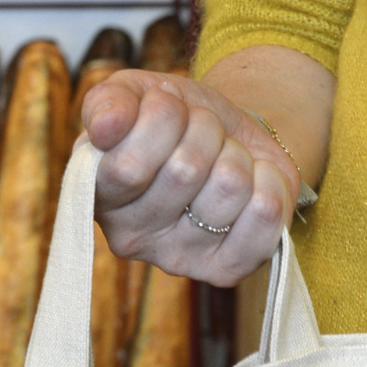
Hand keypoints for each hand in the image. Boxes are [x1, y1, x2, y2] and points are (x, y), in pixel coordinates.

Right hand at [81, 70, 301, 286]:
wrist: (231, 137)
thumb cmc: (177, 120)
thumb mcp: (136, 94)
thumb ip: (108, 101)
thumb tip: (106, 125)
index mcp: (99, 197)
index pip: (129, 166)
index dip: (161, 117)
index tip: (165, 104)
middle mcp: (130, 239)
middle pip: (185, 170)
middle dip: (204, 130)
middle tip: (200, 133)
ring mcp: (177, 260)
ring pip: (229, 184)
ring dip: (235, 154)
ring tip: (222, 159)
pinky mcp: (225, 271)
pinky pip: (264, 212)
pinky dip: (268, 181)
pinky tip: (250, 185)